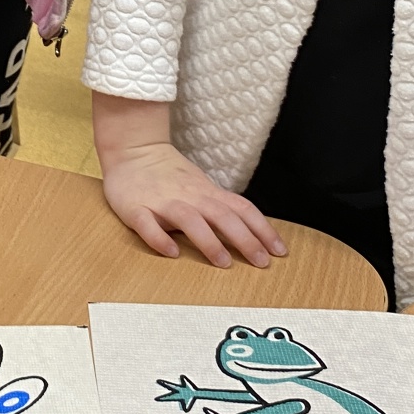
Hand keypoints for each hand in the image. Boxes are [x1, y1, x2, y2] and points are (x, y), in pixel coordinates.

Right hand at [101, 142, 285, 267]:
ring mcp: (162, 202)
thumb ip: (221, 207)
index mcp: (207, 193)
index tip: (280, 252)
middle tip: (261, 263)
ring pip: (190, 220)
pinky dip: (159, 238)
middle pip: (222, 216)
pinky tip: (171, 253)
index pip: (242, 209)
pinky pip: (148, 225)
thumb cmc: (170, 175)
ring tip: (224, 262)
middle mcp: (190, 197)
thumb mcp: (202, 187)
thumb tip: (252, 233)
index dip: (262, 230)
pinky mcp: (135, 209)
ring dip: (209, 241)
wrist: (133, 150)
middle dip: (244, 239)